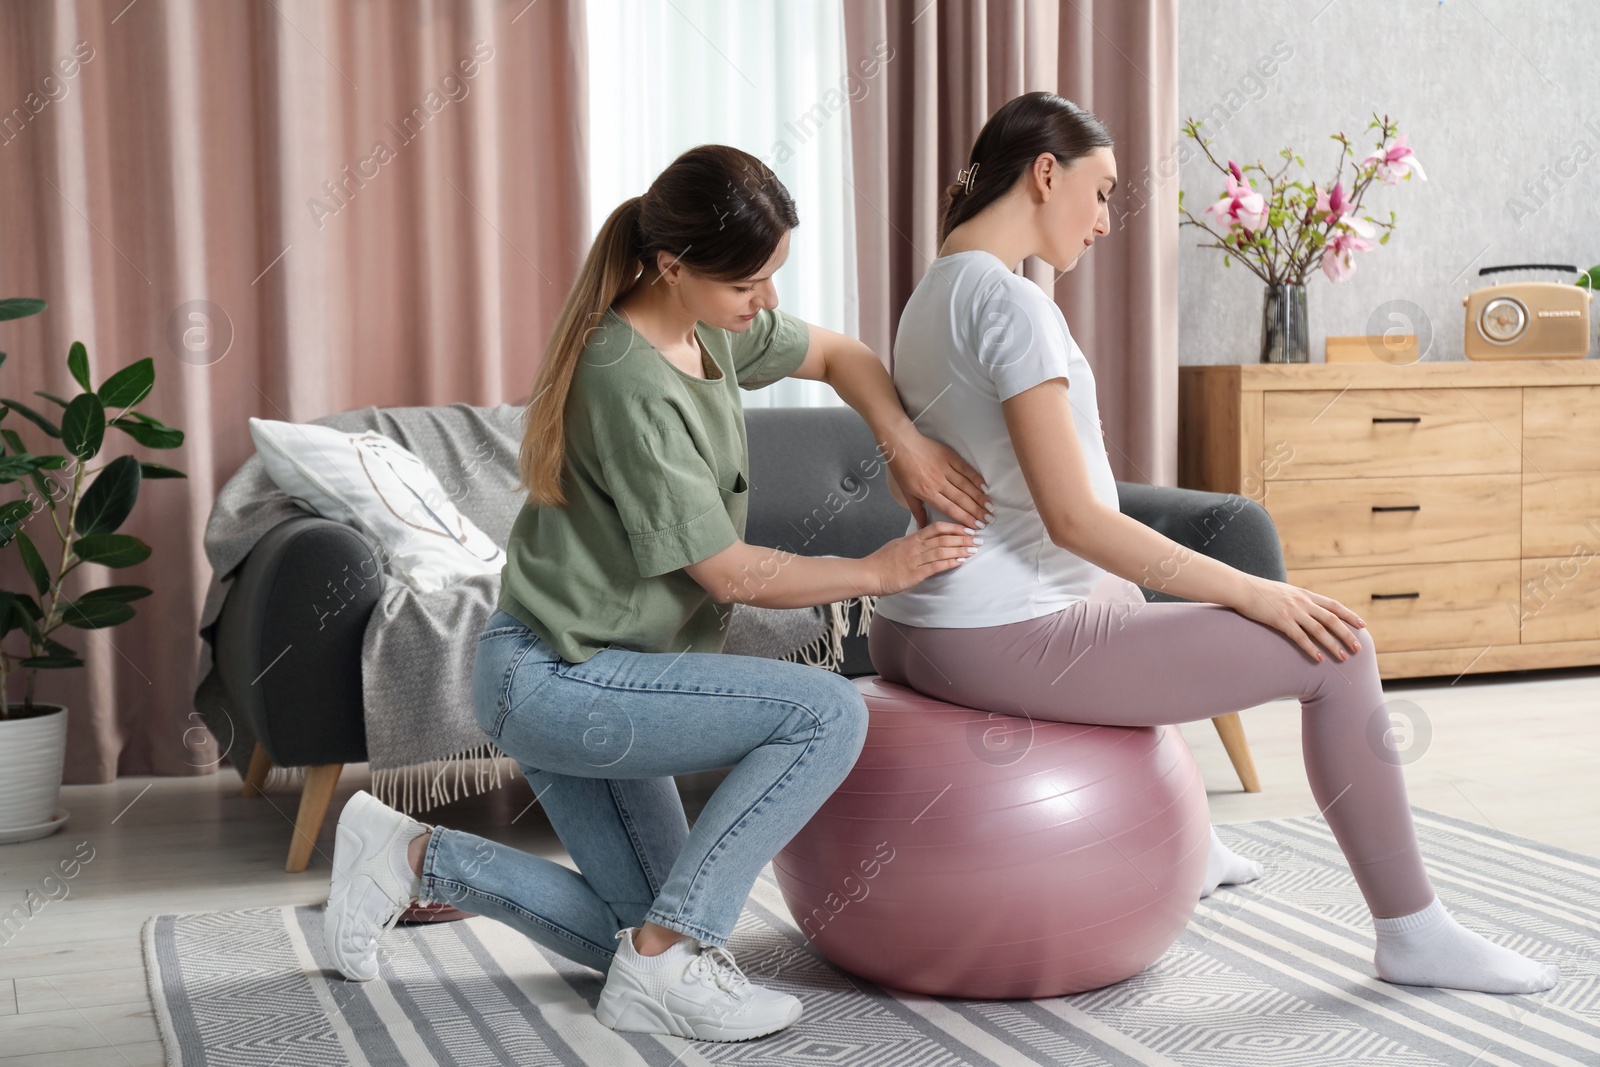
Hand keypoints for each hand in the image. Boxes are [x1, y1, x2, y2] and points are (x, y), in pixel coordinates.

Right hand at [865, 522, 978, 594]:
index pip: (935, 528)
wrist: (868, 574)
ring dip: (960, 549)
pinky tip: (961, 561)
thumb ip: (911, 543)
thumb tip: (923, 541)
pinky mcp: (915, 574)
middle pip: (943, 538)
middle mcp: (915, 547)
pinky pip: (936, 566)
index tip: (966, 529)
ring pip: (942, 550)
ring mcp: (915, 560)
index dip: (953, 527)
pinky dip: (950, 562)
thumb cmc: (880, 563)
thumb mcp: (896, 546)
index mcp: (911, 539)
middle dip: (962, 538)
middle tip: (977, 539)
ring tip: (973, 549)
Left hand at [882, 429, 992, 528]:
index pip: (950, 509)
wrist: (901, 444)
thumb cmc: (902, 470)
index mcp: (927, 493)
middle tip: (989, 520)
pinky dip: (976, 478)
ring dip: (980, 497)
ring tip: (990, 508)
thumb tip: (922, 527)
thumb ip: (917, 511)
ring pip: (966, 486)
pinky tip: (985, 488)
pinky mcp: (949, 456)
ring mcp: (945, 468)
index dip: (965, 518)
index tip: (976, 527)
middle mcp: (938, 482)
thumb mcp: (906, 493)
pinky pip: (965, 469)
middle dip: (977, 511)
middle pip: (961, 499)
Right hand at [1233, 575, 1366, 662]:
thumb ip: (1297, 599)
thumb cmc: (1260, 591)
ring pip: (1319, 630)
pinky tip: (1319, 658)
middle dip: (1347, 634)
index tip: (1362, 625)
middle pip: (1331, 619)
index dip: (1349, 615)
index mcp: (1305, 594)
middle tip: (1358, 648)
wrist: (1242, 588)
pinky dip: (1311, 648)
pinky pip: (1300, 637)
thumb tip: (1306, 607)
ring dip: (1333, 644)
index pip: (1334, 605)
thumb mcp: (1284, 591)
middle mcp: (1303, 602)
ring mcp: (1292, 611)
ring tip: (1343, 657)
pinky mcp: (1281, 620)